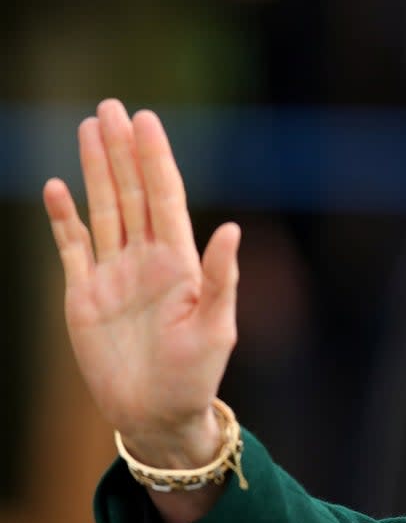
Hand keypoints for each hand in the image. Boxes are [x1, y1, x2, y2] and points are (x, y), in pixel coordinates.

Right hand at [43, 99, 240, 466]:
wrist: (156, 414)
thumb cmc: (195, 375)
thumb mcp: (216, 328)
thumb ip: (221, 277)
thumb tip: (231, 227)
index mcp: (180, 263)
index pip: (165, 197)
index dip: (155, 158)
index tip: (146, 120)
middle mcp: (146, 260)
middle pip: (132, 193)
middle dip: (122, 151)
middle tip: (112, 108)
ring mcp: (114, 274)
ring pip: (104, 209)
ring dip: (96, 170)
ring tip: (89, 128)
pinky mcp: (85, 296)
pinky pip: (72, 247)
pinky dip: (63, 218)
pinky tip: (57, 186)